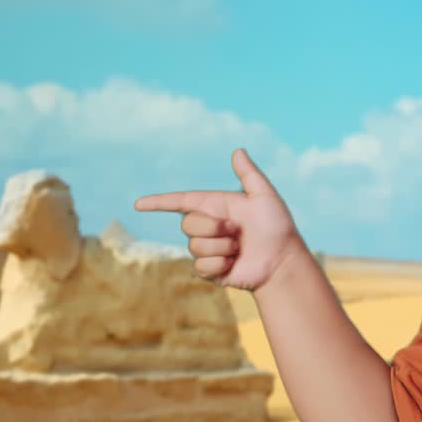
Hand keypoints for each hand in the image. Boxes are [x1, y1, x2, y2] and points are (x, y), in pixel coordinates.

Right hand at [134, 148, 302, 291]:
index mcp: (216, 207)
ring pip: (195, 246)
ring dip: (222, 247)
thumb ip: (249, 175)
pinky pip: (201, 266)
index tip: (138, 204)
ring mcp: (208, 249)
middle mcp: (208, 227)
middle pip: (187, 224)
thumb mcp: (265, 196)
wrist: (283, 261)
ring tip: (240, 248)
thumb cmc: (278, 227)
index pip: (181, 202)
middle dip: (213, 228)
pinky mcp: (210, 270)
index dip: (159, 202)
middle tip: (237, 231)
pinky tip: (235, 263)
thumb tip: (238, 151)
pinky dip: (220, 264)